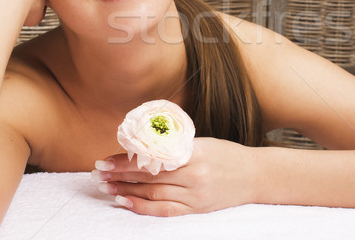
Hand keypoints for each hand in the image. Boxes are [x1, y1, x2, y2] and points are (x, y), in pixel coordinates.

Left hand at [93, 137, 257, 215]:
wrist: (256, 176)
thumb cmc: (228, 154)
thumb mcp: (203, 143)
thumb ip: (176, 147)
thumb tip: (143, 148)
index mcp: (194, 152)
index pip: (152, 157)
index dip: (126, 160)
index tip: (106, 160)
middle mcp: (194, 174)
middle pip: (148, 176)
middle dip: (120, 175)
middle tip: (98, 174)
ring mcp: (195, 194)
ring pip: (153, 193)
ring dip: (126, 191)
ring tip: (107, 188)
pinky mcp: (197, 209)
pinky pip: (165, 210)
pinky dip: (143, 207)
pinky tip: (126, 202)